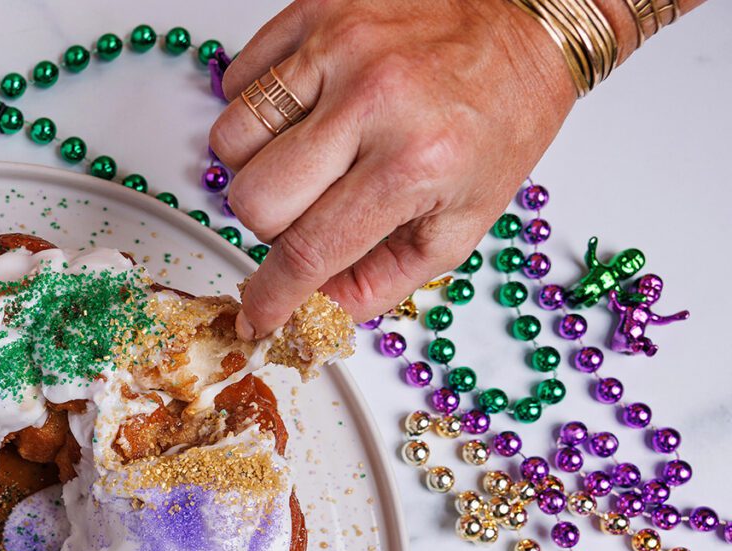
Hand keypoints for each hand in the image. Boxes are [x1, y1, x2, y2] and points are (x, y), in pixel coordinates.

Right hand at [209, 0, 577, 336]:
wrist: (527, 22)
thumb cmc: (499, 117)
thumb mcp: (462, 222)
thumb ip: (384, 279)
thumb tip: (316, 310)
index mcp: (414, 161)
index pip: (309, 250)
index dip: (272, 295)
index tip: (259, 313)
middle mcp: (371, 99)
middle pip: (254, 198)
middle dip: (270, 223)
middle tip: (307, 211)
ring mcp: (337, 47)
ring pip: (230, 140)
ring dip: (254, 166)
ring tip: (303, 156)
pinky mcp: (315, 10)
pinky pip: (237, 81)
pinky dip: (254, 108)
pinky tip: (299, 112)